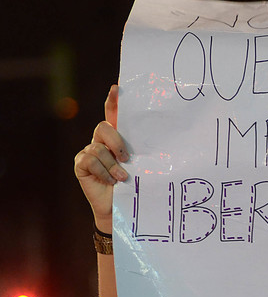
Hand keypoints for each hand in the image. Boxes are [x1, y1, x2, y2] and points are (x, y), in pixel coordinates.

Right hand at [73, 84, 127, 231]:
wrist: (121, 208)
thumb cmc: (134, 185)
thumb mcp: (141, 165)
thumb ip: (141, 149)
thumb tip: (158, 136)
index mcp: (117, 138)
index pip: (113, 114)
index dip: (113, 101)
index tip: (117, 88)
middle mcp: (101, 141)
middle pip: (103, 127)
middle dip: (116, 141)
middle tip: (127, 158)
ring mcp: (89, 152)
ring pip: (98, 148)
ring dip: (112, 165)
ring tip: (122, 178)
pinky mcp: (81, 165)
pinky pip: (90, 160)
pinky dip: (103, 172)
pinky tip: (110, 182)